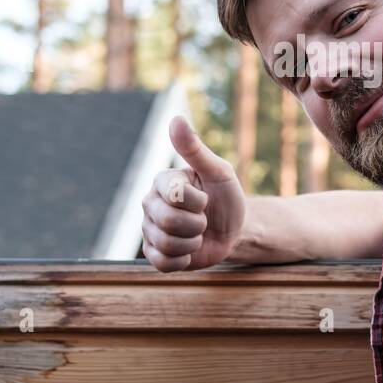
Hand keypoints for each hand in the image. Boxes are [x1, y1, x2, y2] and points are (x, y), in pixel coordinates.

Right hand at [140, 116, 245, 271]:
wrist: (233, 230)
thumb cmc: (225, 197)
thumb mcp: (218, 172)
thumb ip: (195, 149)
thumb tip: (175, 119)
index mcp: (162, 182)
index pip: (173, 195)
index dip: (197, 202)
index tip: (205, 198)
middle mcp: (149, 204)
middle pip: (168, 221)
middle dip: (197, 224)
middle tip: (204, 219)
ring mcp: (149, 230)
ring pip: (166, 244)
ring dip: (193, 242)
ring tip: (197, 234)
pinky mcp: (153, 254)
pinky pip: (163, 263)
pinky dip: (184, 260)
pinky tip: (189, 250)